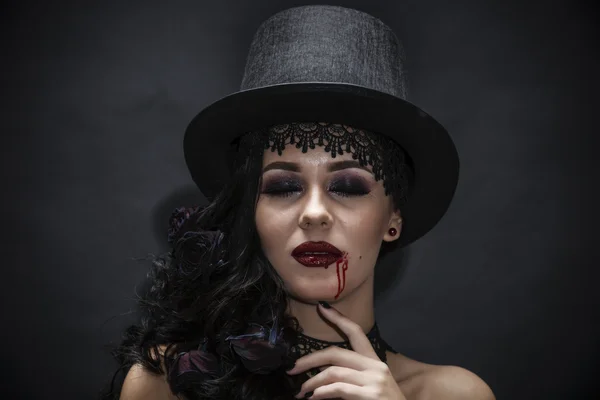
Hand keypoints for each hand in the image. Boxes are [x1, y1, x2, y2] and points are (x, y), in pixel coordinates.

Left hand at [286, 302, 406, 399]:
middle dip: (310, 359)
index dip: (338, 318)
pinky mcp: (372, 395)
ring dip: (312, 382)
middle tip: (293, 368)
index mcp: (375, 362)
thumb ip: (351, 377)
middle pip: (336, 353)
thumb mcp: (370, 386)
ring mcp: (374, 380)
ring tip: (301, 391)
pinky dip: (322, 392)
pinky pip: (339, 389)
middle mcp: (375, 367)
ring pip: (333, 372)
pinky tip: (314, 397)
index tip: (321, 307)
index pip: (356, 332)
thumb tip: (321, 374)